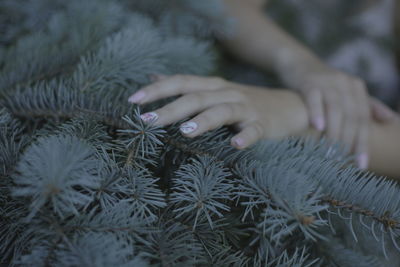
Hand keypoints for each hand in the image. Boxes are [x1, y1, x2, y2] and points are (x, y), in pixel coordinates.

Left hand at [128, 74, 307, 148]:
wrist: (288, 106)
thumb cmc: (244, 102)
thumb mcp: (214, 90)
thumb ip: (186, 85)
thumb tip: (154, 76)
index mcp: (212, 86)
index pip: (182, 82)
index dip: (158, 89)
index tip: (134, 100)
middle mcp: (227, 93)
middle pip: (196, 97)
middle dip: (170, 107)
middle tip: (147, 120)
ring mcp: (246, 108)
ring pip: (222, 111)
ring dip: (203, 120)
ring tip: (185, 131)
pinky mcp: (263, 124)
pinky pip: (254, 131)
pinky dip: (246, 137)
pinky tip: (235, 145)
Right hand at [294, 66, 393, 168]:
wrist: (297, 62)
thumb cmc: (322, 83)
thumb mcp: (345, 91)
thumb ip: (367, 104)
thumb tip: (390, 120)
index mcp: (356, 88)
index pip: (363, 120)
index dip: (363, 142)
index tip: (361, 164)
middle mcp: (345, 83)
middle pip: (351, 116)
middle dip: (349, 141)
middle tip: (344, 161)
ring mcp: (327, 81)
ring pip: (335, 109)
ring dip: (334, 132)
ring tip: (331, 152)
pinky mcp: (308, 81)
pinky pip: (314, 98)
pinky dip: (317, 112)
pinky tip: (317, 127)